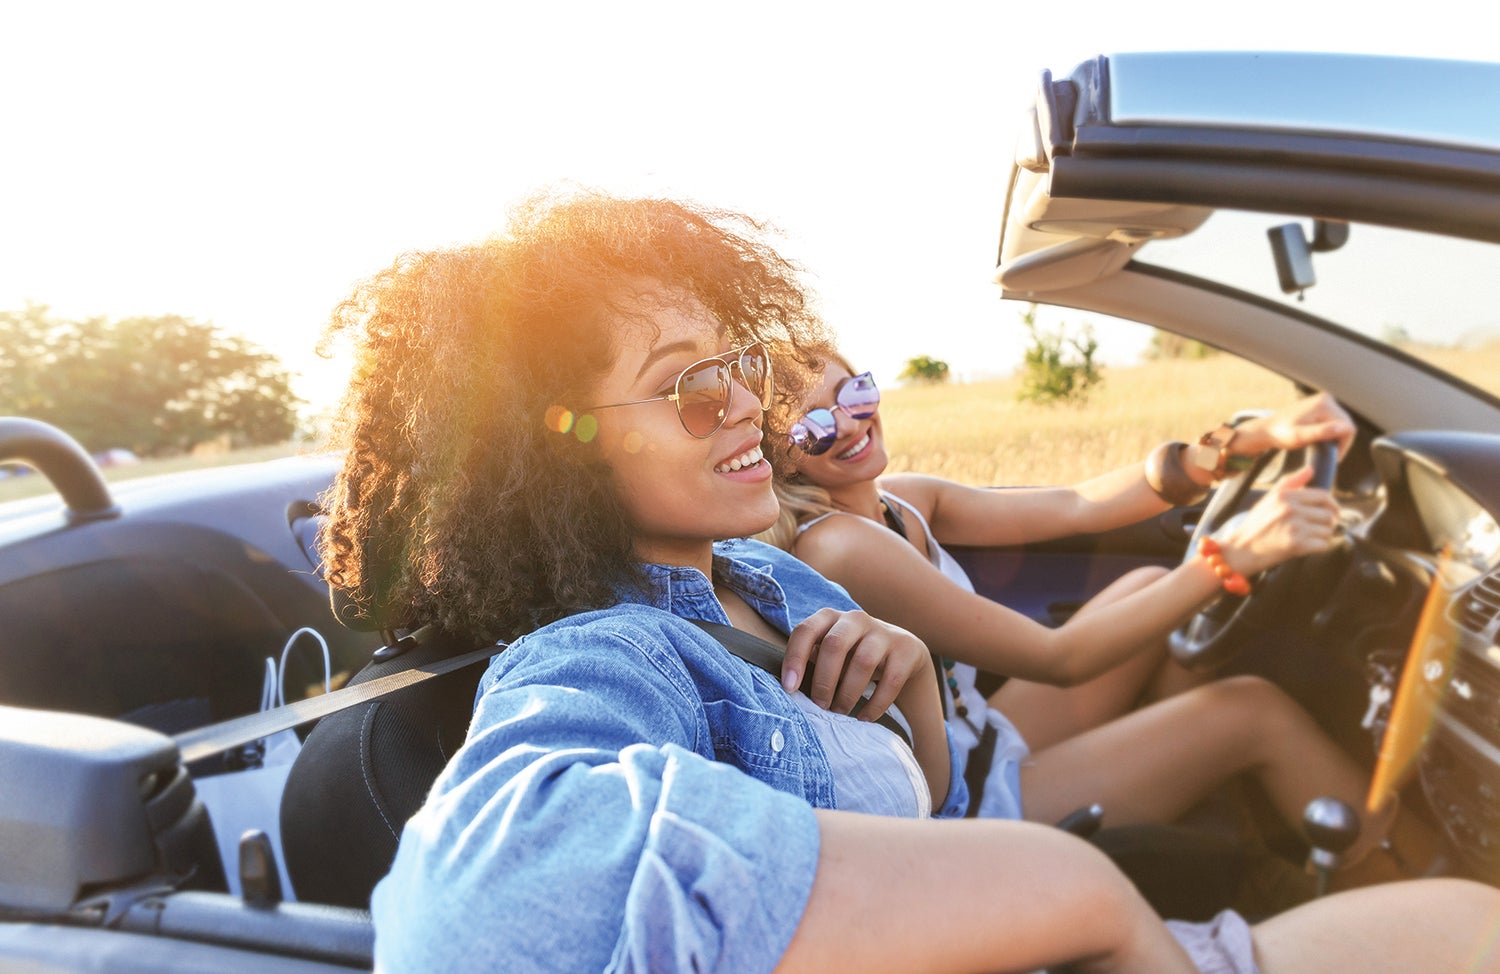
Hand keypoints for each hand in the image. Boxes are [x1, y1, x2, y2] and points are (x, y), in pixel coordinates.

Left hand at [783, 608, 931, 719]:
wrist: (901, 652)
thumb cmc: (853, 655)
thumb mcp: (831, 653)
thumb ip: (812, 660)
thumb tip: (790, 687)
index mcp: (829, 617)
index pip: (806, 631)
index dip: (795, 659)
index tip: (789, 688)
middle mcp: (855, 618)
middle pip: (834, 645)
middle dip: (824, 680)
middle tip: (820, 705)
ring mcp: (883, 631)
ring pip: (863, 662)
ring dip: (848, 693)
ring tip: (840, 712)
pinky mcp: (906, 648)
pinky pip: (891, 680)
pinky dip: (875, 704)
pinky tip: (864, 717)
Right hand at [1215, 465, 1341, 575]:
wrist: (1242, 549)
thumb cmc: (1256, 524)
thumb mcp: (1269, 497)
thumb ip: (1291, 481)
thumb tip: (1310, 469)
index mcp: (1286, 495)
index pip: (1323, 496)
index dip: (1333, 504)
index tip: (1333, 512)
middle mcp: (1291, 509)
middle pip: (1329, 515)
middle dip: (1327, 522)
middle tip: (1318, 527)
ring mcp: (1294, 527)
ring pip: (1327, 530)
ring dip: (1322, 535)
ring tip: (1309, 536)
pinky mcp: (1297, 544)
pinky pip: (1323, 544)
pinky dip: (1318, 547)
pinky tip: (1306, 546)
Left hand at [1238, 391, 1354, 458]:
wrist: (1267, 429)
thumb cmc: (1280, 434)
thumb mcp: (1300, 437)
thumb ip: (1321, 432)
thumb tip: (1343, 428)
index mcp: (1324, 404)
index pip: (1348, 428)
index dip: (1344, 445)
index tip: (1333, 456)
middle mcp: (1326, 398)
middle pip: (1347, 424)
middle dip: (1341, 441)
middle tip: (1330, 455)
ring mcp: (1323, 400)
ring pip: (1342, 424)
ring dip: (1336, 437)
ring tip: (1325, 449)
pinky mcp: (1320, 405)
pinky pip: (1334, 421)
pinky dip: (1331, 432)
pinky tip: (1322, 441)